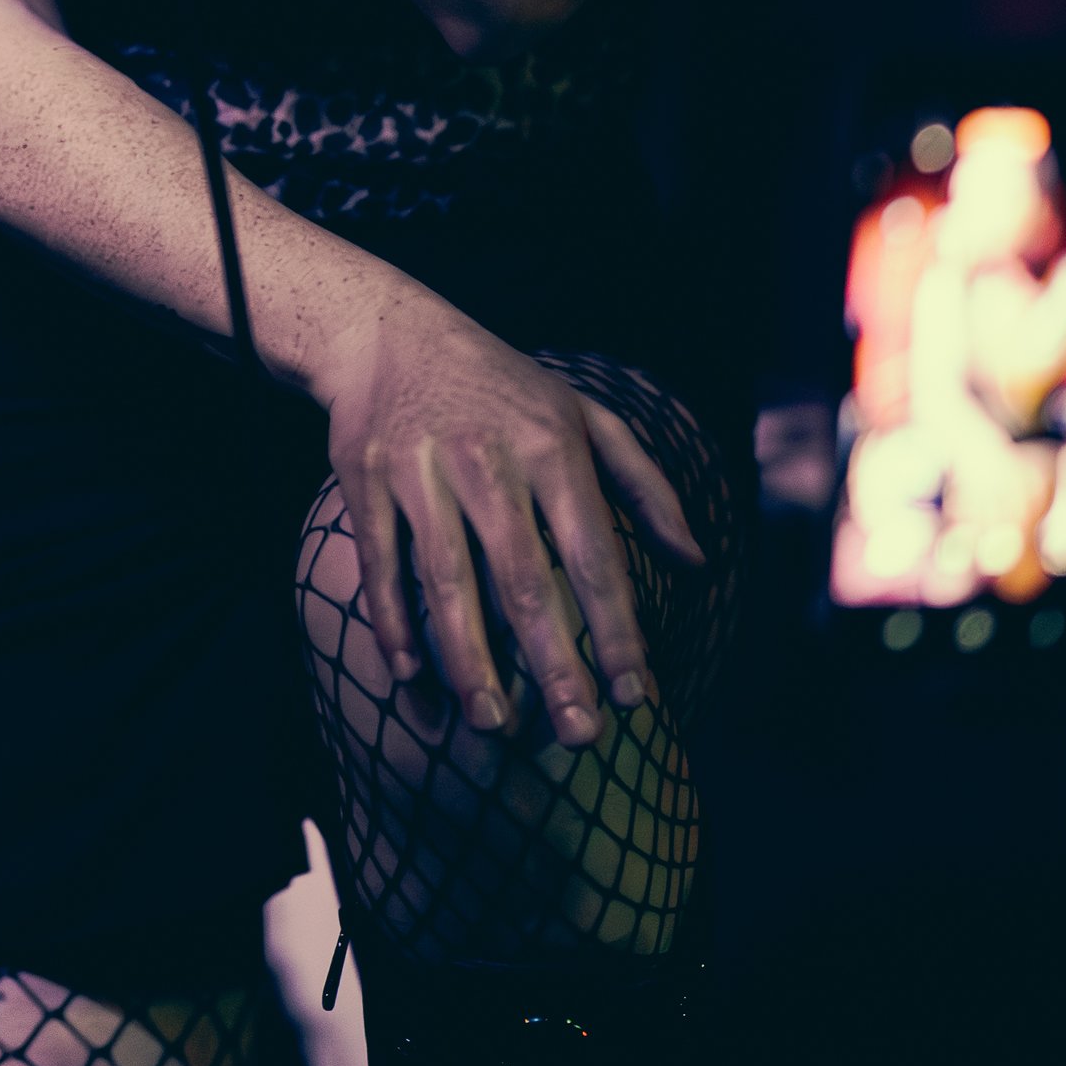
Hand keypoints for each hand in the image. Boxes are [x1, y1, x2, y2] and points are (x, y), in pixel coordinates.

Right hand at [312, 280, 704, 746]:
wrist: (388, 330)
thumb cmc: (503, 385)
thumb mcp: (586, 416)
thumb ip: (647, 488)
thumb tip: (699, 565)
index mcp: (553, 446)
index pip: (593, 553)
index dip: (617, 627)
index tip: (638, 695)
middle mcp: (489, 459)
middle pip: (524, 578)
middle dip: (553, 662)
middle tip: (580, 736)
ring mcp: (422, 468)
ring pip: (447, 578)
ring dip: (470, 657)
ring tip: (494, 724)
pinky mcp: (366, 477)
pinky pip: (379, 561)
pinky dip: (392, 619)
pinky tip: (411, 676)